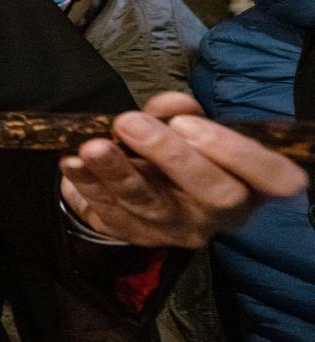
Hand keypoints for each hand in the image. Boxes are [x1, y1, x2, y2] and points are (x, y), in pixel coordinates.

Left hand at [60, 91, 308, 247]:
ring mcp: (176, 229)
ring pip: (150, 204)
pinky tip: (72, 165)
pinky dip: (87, 187)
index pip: (270, 175)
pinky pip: (110, 214)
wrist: (150, 191)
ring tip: (91, 147)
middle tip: (129, 122)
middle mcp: (218, 214)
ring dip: (116, 172)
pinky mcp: (135, 235)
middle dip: (169, 154)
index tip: (190, 123)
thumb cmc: (181, 153)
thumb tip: (174, 105)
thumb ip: (178, 113)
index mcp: (249, 182)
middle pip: (211, 192)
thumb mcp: (187, 128)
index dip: (235, 151)